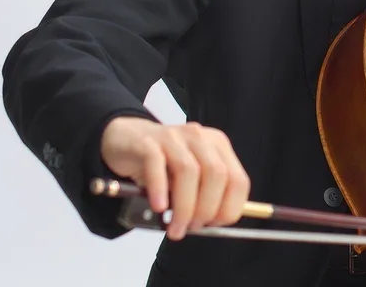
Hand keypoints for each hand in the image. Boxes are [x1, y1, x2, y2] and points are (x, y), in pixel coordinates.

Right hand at [100, 116, 249, 240]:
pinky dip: (160, 189)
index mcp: (218, 146)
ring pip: (188, 170)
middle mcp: (200, 138)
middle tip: (191, 228)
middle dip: (206, 209)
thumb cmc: (163, 165)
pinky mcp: (148, 142)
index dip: (229, 208)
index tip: (214, 226)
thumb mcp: (189, 178)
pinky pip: (157, 164)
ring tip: (174, 228)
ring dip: (183, 206)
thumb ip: (202, 194)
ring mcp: (174, 137)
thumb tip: (210, 225)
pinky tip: (159, 207)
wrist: (128, 139)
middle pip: (216, 174)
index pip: (238, 180)